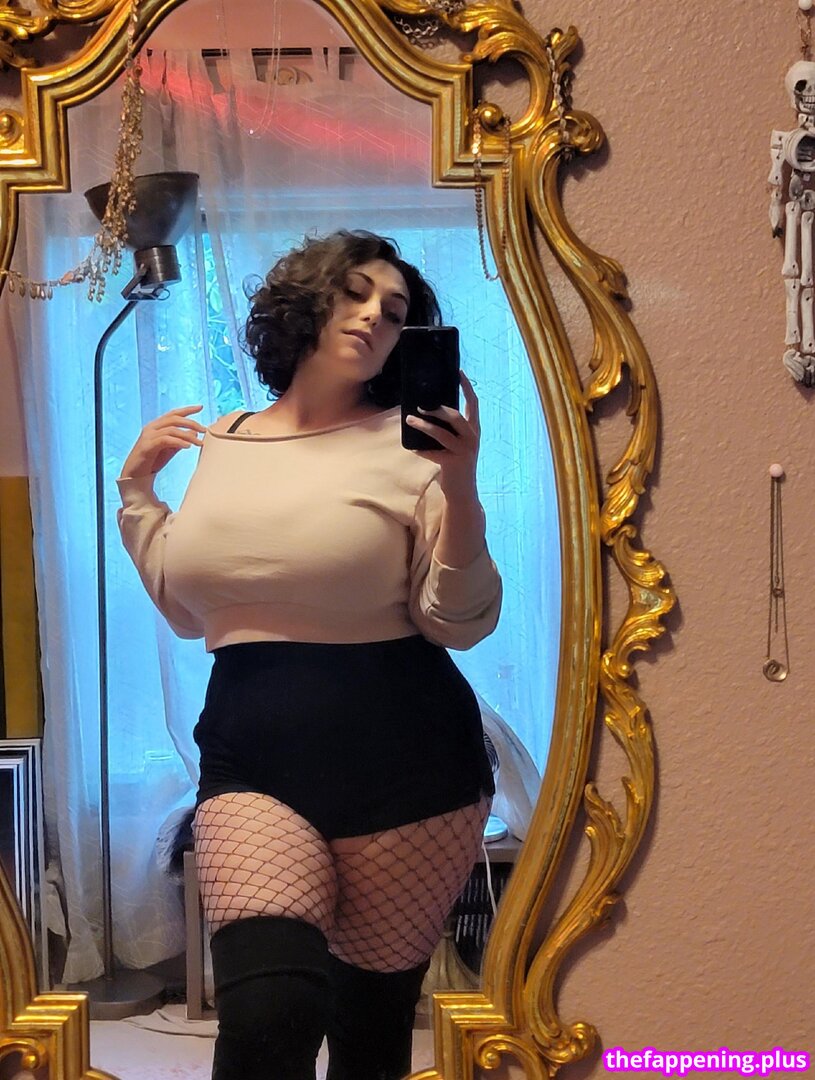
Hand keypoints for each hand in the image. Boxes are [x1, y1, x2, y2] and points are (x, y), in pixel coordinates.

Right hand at [120, 405, 206, 478]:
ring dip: (188, 435)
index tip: (200, 407)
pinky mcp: (147, 446)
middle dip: (191, 422)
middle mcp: (151, 427)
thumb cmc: (153, 461)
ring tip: (199, 443)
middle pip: (174, 419)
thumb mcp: (170, 449)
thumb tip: (195, 432)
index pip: (173, 413)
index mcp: (156, 426)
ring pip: (171, 429)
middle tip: (204, 430)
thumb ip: (180, 439)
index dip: (187, 409)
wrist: (136, 475)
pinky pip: (165, 440)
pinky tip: (188, 446)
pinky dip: (178, 442)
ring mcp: (148, 436)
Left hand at [405, 371, 479, 500]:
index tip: (458, 372)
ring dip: (424, 426)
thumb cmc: (456, 464)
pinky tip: (412, 448)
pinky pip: (434, 453)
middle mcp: (472, 439)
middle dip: (437, 409)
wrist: (463, 492)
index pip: (474, 404)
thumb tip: (430, 410)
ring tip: (410, 419)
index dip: (467, 387)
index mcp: (474, 430)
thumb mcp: (458, 444)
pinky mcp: (453, 464)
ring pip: (442, 433)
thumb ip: (451, 429)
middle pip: (456, 416)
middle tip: (421, 405)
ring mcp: (464, 452)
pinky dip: (421, 450)